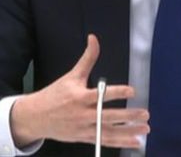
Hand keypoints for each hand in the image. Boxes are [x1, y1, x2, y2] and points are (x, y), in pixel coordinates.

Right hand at [10, 34, 149, 147]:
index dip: (117, 93)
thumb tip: (94, 38)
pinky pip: (105, 142)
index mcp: (79, 97)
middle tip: (145, 113)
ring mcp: (84, 129)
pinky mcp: (84, 138)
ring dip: (128, 132)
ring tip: (145, 128)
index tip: (132, 91)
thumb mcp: (71, 75)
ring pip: (109, 132)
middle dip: (128, 116)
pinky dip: (121, 142)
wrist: (36, 117)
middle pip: (107, 116)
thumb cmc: (55, 94)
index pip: (100, 95)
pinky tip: (135, 141)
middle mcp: (82, 114)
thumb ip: (87, 58)